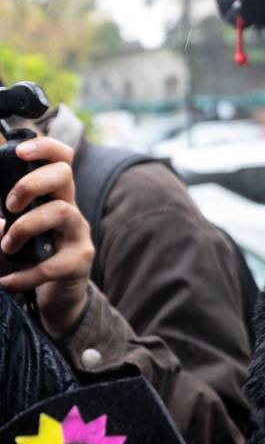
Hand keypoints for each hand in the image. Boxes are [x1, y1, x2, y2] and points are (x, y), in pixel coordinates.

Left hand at [0, 137, 93, 337]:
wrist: (57, 295)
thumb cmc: (34, 256)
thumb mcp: (16, 229)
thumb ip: (4, 218)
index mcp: (54, 196)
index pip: (61, 159)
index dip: (45, 148)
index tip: (19, 152)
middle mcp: (70, 209)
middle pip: (64, 176)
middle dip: (31, 184)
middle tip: (9, 206)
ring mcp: (78, 235)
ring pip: (62, 212)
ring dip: (25, 227)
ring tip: (7, 247)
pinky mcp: (79, 262)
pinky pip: (53, 263)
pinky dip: (25, 274)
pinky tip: (7, 281)